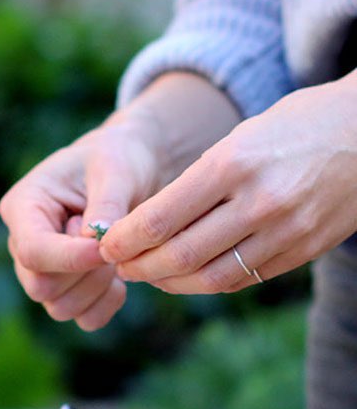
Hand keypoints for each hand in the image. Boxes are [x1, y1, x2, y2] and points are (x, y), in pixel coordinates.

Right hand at [0, 116, 163, 330]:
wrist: (132, 171)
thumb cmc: (118, 159)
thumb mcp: (115, 167)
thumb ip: (107, 202)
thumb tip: (99, 239)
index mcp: (23, 207)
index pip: (32, 251)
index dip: (69, 258)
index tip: (107, 248)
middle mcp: (23, 244)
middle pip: (40, 287)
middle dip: (83, 273)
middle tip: (112, 244)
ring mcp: (43, 272)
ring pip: (60, 307)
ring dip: (96, 288)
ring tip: (115, 253)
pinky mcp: (67, 291)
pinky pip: (83, 319)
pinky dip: (106, 305)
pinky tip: (119, 278)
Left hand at [100, 74, 356, 292]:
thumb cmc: (295, 126)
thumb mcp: (239, 137)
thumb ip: (195, 182)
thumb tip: (142, 225)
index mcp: (233, 163)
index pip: (159, 218)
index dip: (123, 240)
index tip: (103, 245)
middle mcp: (260, 201)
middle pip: (179, 255)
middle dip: (139, 267)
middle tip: (120, 266)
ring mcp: (287, 230)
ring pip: (210, 277)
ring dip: (169, 282)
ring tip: (149, 273)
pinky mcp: (305, 250)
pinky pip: (243, 279)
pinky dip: (207, 282)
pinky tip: (187, 275)